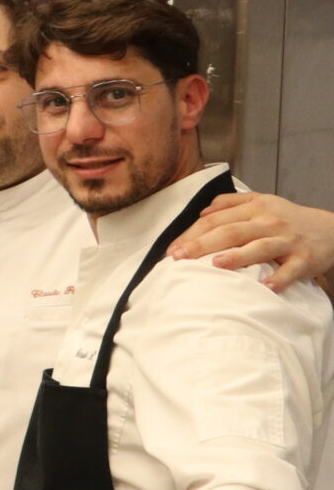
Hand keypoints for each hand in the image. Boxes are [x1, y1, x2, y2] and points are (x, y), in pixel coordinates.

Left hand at [167, 194, 333, 292]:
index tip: (171, 249)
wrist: (331, 230)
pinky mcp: (305, 258)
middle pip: (231, 232)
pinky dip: (279, 278)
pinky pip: (291, 270)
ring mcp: (287, 240)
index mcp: (254, 208)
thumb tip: (202, 211)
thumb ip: (230, 202)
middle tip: (179, 258)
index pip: (216, 219)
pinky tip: (265, 287)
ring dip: (238, 257)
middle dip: (202, 244)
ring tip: (216, 265)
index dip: (191, 233)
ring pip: (259, 247)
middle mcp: (268, 222)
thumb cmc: (287, 218)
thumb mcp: (261, 201)